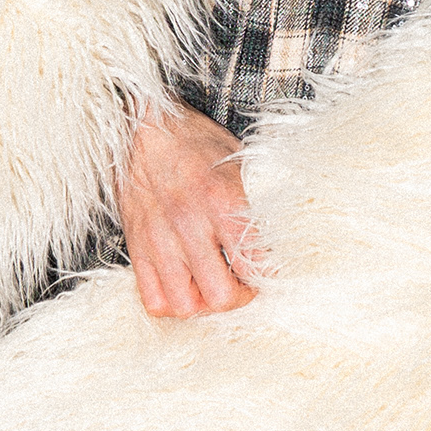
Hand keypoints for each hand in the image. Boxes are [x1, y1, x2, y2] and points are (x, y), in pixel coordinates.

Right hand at [117, 102, 262, 318]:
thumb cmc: (195, 142)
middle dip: (241, 297)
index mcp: (222, 199)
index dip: (270, 277)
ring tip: (215, 286)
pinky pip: (153, 298)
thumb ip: (262, 196)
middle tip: (246, 284)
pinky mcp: (136, 245)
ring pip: (185, 305)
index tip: (274, 271)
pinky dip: (172, 303)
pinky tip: (186, 286)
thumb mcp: (240, 158)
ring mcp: (159, 238)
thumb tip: (294, 226)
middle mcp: (189, 223)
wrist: (141, 125)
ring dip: (206, 303)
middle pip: (221, 296)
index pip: (255, 263)